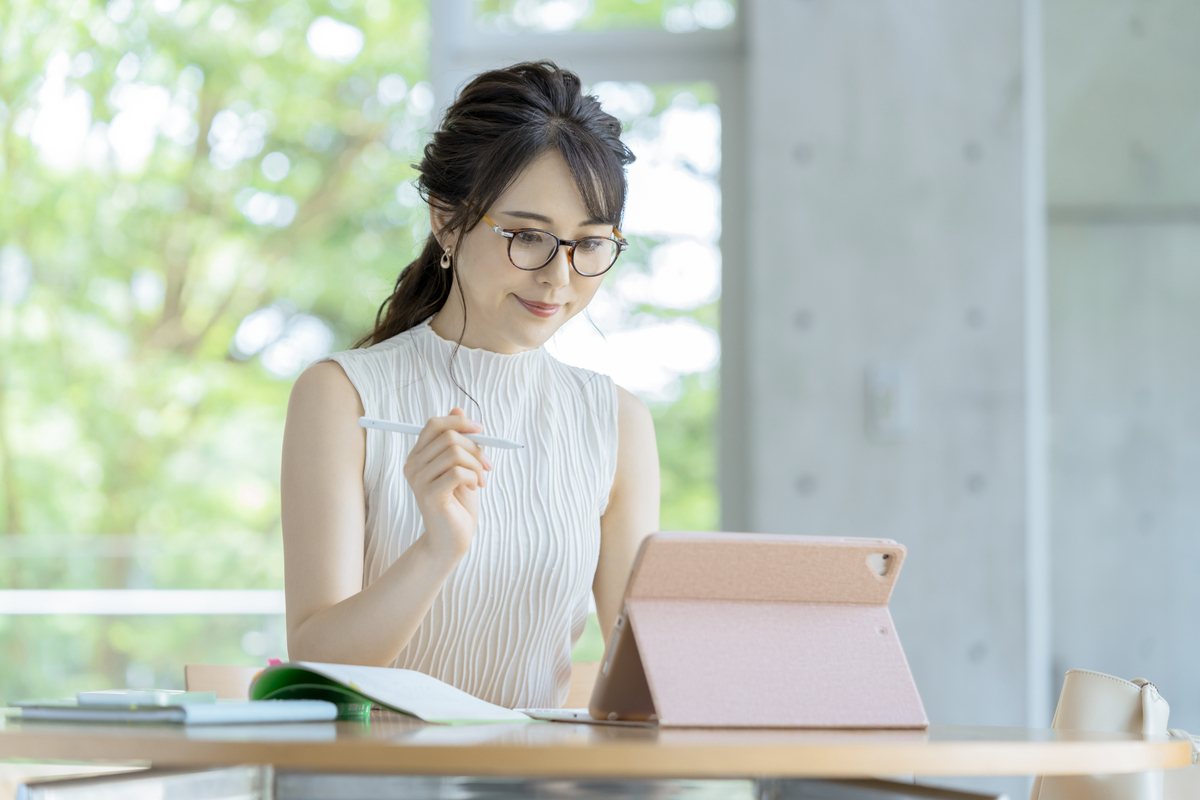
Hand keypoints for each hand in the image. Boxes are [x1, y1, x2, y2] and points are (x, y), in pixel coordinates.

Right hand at [403, 408, 492, 563]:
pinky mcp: (429, 495)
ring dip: (476, 465)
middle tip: (487, 465)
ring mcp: (418, 480)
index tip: (481, 430)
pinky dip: (473, 478)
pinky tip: (474, 488)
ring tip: (480, 480)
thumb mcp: (462, 466)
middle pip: (448, 436)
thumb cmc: (458, 503)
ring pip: (455, 453)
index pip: (435, 424)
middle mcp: (413, 465)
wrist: (452, 538)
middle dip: (476, 448)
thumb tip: (458, 408)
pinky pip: (457, 472)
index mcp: (419, 456)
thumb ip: (458, 440)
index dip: (459, 421)